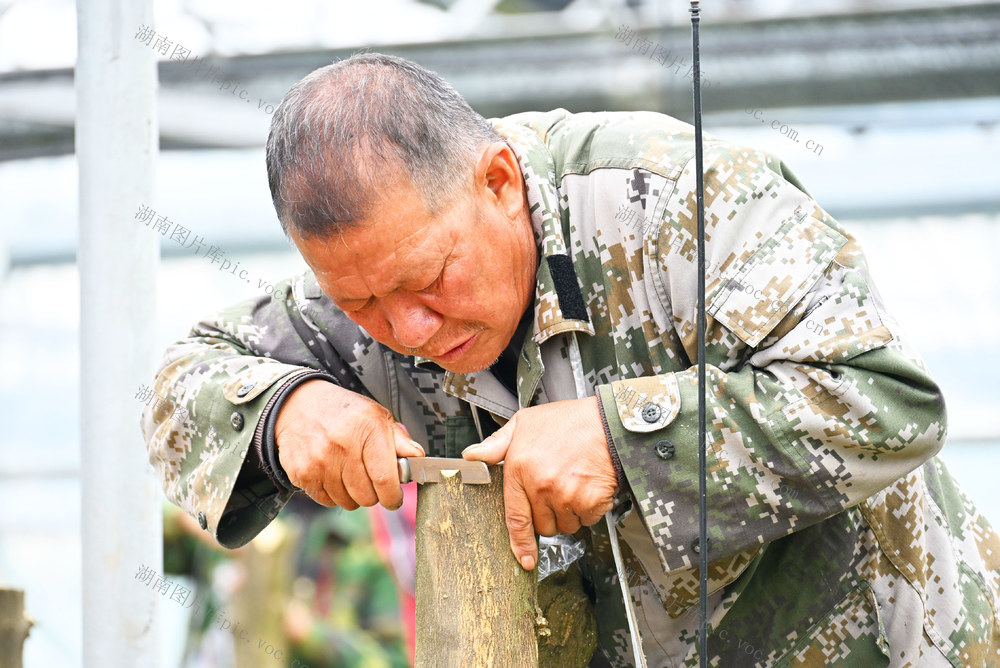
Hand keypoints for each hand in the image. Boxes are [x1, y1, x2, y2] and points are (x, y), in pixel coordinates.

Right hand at [274, 379, 423, 509]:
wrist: (298, 404)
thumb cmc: (344, 413)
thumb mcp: (377, 416)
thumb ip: (400, 440)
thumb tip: (419, 459)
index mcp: (368, 429)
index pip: (385, 479)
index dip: (393, 497)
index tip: (395, 498)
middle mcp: (343, 446)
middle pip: (367, 496)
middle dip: (374, 495)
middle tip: (370, 481)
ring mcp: (320, 461)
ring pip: (347, 502)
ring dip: (353, 495)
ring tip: (350, 474)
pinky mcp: (302, 473)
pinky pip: (326, 501)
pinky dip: (333, 494)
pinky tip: (333, 474)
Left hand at [462, 396, 617, 570]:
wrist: (610, 420)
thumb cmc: (570, 421)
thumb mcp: (525, 422)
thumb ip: (496, 443)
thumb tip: (472, 456)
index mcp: (520, 468)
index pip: (515, 517)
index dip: (520, 543)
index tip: (524, 559)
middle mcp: (541, 486)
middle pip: (542, 526)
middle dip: (549, 515)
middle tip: (557, 490)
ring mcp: (566, 495)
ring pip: (565, 526)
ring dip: (569, 513)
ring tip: (574, 483)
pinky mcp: (590, 501)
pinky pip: (587, 520)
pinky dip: (589, 509)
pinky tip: (589, 486)